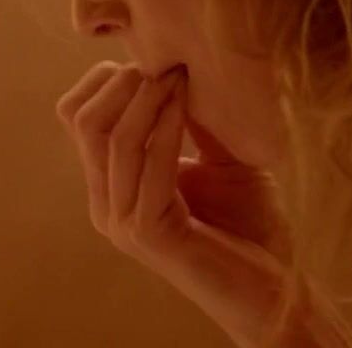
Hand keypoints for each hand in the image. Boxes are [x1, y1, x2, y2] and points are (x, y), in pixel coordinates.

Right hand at [55, 62, 318, 346]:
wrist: (275, 291)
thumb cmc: (249, 226)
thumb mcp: (217, 158)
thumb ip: (190, 121)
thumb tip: (178, 62)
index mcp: (110, 188)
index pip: (76, 117)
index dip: (104, 80)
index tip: (152, 61)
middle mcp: (105, 206)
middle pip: (83, 121)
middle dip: (121, 83)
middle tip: (164, 65)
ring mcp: (122, 222)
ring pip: (109, 139)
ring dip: (145, 98)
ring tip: (178, 76)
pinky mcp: (149, 233)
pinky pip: (146, 165)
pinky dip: (164, 126)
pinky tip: (185, 104)